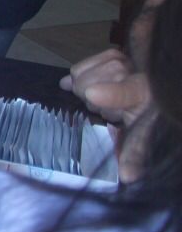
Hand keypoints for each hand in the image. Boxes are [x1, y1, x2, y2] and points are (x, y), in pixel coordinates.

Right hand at [61, 48, 152, 181]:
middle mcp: (132, 72)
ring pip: (80, 75)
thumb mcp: (144, 137)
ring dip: (85, 89)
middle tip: (109, 110)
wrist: (154, 97)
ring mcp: (122, 61)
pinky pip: (78, 68)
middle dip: (90, 101)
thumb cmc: (149, 119)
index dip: (108, 94)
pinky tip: (85, 87)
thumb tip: (127, 177)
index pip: (124, 92)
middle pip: (88, 86)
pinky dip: (77, 78)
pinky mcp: (112, 54)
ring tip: (104, 98)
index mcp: (142, 94)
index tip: (92, 96)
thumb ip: (134, 153)